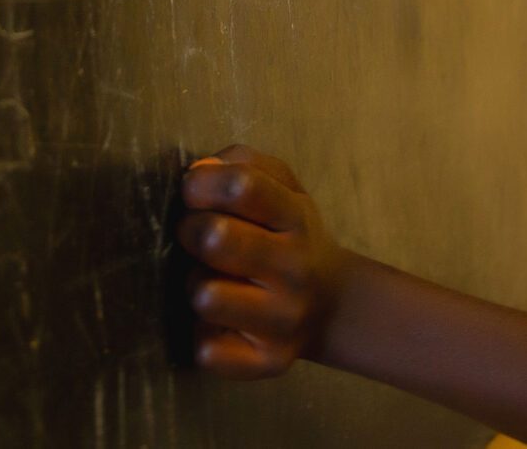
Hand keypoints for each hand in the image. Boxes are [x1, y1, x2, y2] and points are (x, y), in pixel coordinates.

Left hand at [177, 145, 350, 378]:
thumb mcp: (282, 186)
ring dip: (199, 286)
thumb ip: (242, 164)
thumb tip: (200, 171)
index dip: (203, 183)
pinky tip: (224, 324)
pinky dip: (205, 336)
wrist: (334, 305)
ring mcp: (285, 320)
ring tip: (216, 283)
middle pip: (216, 238)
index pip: (243, 186)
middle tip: (202, 237)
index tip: (193, 192)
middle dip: (192, 231)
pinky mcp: (270, 362)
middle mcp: (296, 269)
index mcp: (296, 217)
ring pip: (206, 296)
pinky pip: (207, 350)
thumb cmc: (289, 237)